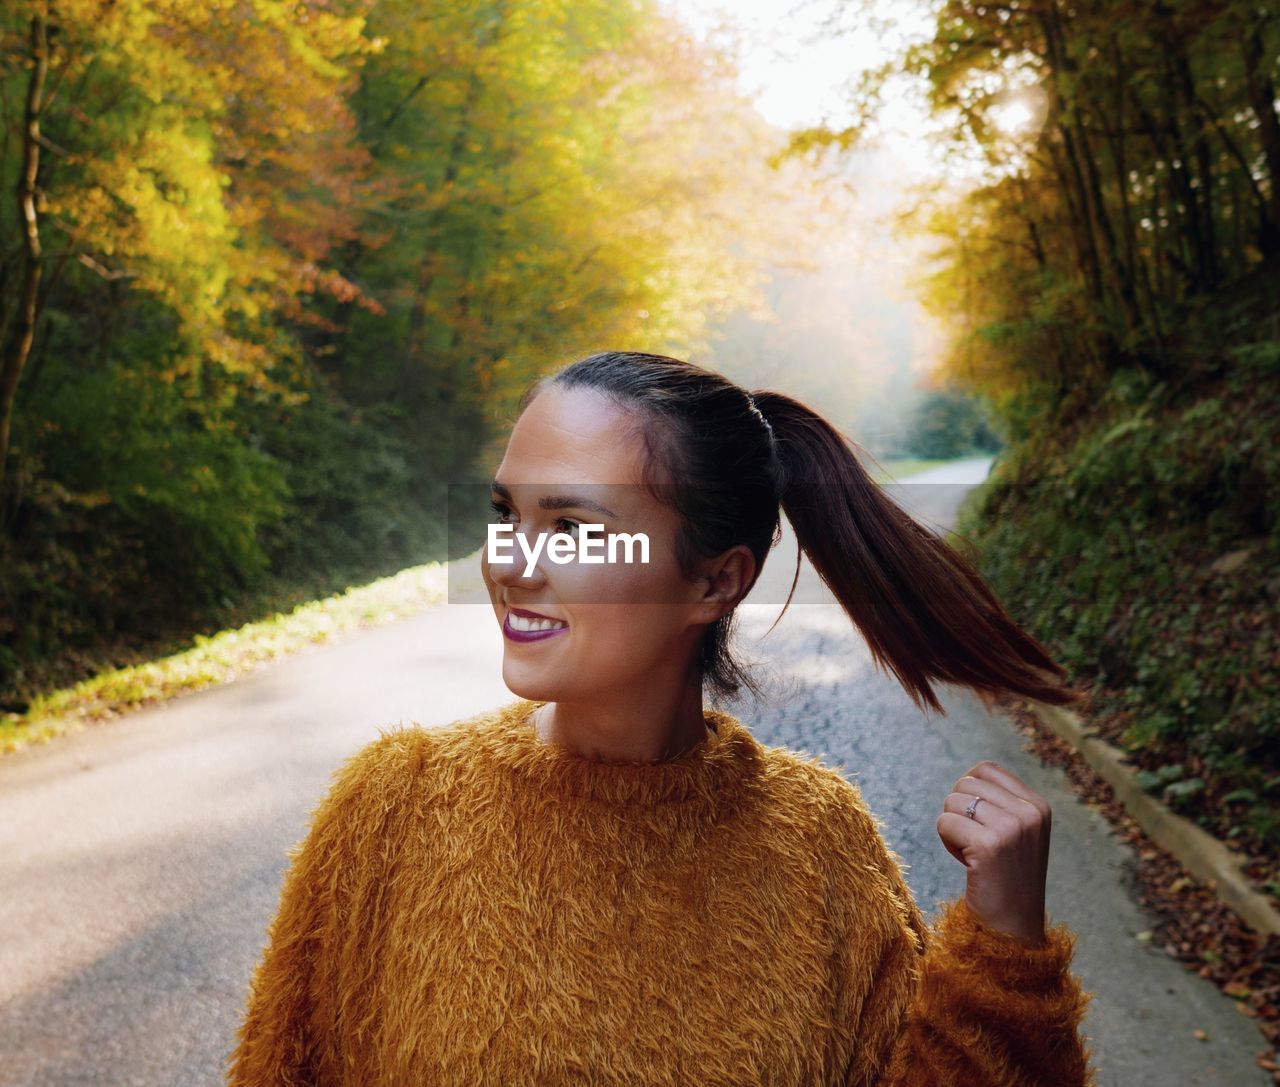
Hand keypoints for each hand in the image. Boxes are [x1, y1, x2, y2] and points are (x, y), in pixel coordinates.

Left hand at [936, 760, 1051, 945]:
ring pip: (952, 802)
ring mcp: (1012, 828)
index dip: (970, 793)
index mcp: (1038, 806)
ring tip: (973, 854)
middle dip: (959, 812)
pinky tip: (968, 863)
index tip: (982, 824)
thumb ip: (1001, 802)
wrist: (1013, 930)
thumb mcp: (1017, 834)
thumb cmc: (1006, 879)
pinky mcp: (989, 845)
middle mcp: (1029, 813)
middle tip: (975, 843)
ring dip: (952, 828)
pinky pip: (944, 823)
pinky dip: (947, 841)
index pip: (986, 769)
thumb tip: (968, 777)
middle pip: (965, 784)